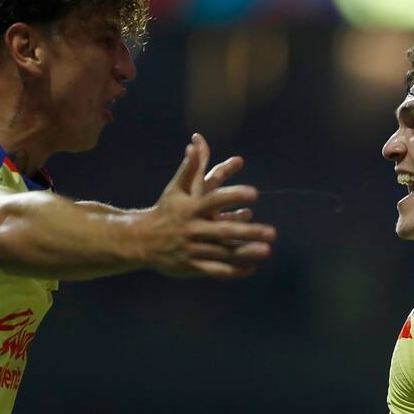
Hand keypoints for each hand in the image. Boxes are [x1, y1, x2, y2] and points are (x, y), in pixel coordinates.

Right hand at [141, 134, 275, 277]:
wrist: (141, 240)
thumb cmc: (166, 210)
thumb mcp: (176, 189)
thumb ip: (189, 168)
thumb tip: (195, 143)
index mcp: (192, 208)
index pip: (216, 199)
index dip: (235, 195)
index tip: (255, 193)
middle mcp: (194, 228)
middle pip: (225, 230)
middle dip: (249, 231)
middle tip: (272, 232)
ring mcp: (193, 248)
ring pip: (223, 252)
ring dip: (246, 252)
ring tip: (267, 250)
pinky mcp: (192, 266)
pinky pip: (216, 270)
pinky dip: (234, 271)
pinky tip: (252, 267)